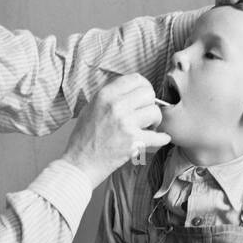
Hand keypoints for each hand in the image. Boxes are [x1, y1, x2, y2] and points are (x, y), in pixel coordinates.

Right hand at [63, 74, 170, 188]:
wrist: (80, 163)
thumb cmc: (84, 138)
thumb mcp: (91, 108)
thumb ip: (110, 97)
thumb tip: (129, 91)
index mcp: (105, 95)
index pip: (136, 79)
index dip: (145, 87)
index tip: (145, 97)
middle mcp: (116, 106)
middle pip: (149, 94)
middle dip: (151, 103)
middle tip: (147, 114)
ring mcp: (125, 123)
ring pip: (155, 112)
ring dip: (155, 120)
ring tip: (149, 127)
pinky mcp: (133, 142)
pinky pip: (158, 136)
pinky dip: (162, 138)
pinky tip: (163, 138)